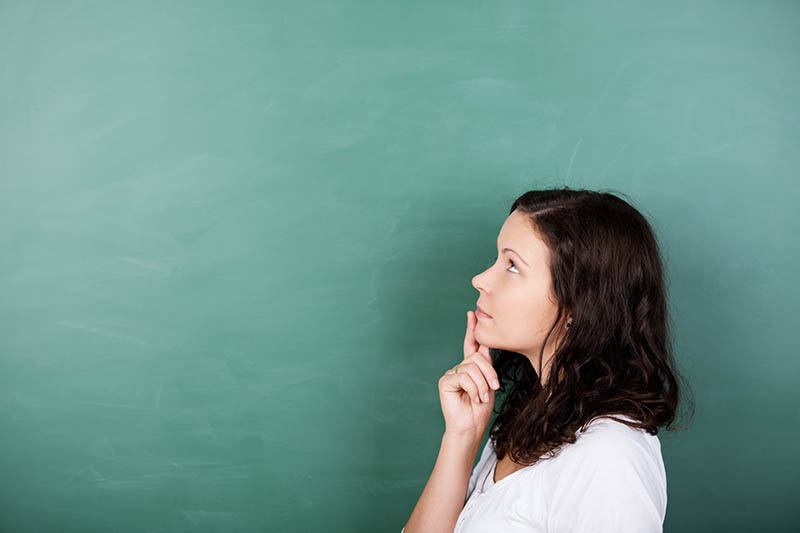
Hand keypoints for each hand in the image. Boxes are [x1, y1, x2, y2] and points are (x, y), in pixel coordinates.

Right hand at [438, 310, 499, 439]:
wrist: (471, 427)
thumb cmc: (480, 409)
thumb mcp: (489, 383)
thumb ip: (486, 364)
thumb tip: (485, 346)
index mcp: (470, 367)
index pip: (471, 345)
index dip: (471, 329)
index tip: (472, 313)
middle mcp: (460, 368)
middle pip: (478, 357)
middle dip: (489, 373)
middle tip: (493, 388)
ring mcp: (451, 374)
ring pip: (473, 367)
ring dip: (483, 385)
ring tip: (481, 397)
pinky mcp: (446, 381)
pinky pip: (464, 376)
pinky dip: (474, 389)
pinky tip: (472, 398)